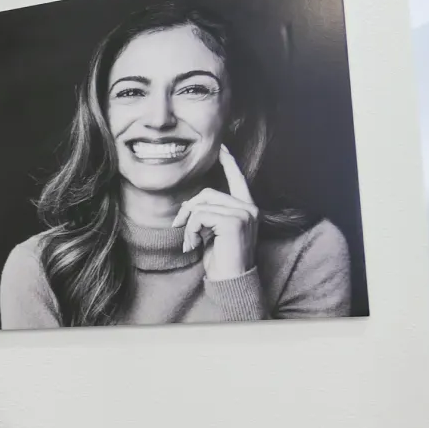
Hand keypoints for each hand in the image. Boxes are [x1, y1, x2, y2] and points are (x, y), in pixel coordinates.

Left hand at [171, 146, 258, 280]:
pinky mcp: (234, 221)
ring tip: (190, 242)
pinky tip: (193, 245)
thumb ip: (209, 213)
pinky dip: (190, 230)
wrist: (232, 280)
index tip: (222, 146)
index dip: (229, 162)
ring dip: (188, 224)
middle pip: (207, 193)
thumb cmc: (222, 258)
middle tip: (179, 228)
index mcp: (247, 207)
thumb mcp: (214, 231)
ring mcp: (244, 213)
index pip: (238, 179)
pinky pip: (200, 216)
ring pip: (201, 205)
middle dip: (188, 210)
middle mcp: (249, 207)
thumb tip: (190, 203)